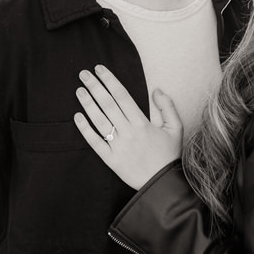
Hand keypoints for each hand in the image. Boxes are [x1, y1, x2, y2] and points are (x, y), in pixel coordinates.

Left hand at [74, 66, 182, 189]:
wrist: (162, 184)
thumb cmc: (169, 155)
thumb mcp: (176, 129)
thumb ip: (167, 107)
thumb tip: (157, 89)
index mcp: (143, 123)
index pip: (122, 96)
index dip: (110, 80)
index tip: (99, 69)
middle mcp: (129, 132)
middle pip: (108, 104)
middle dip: (95, 87)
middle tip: (83, 74)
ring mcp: (118, 146)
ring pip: (100, 121)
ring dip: (88, 104)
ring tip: (79, 90)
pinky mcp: (111, 160)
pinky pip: (95, 142)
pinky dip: (85, 129)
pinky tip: (77, 117)